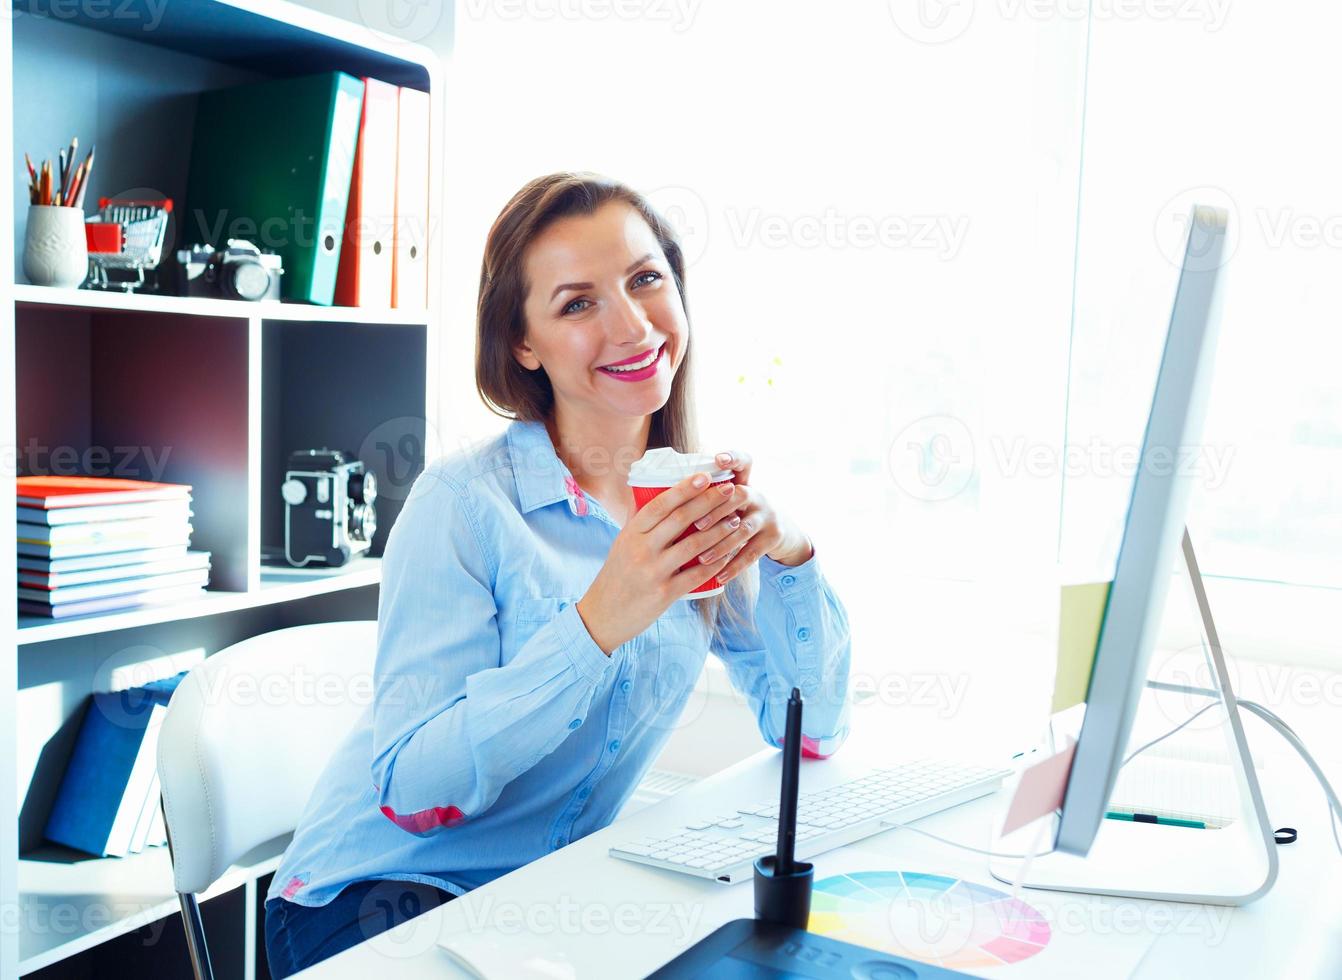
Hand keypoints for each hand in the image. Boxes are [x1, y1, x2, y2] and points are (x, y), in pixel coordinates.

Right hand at [575, 472, 745, 653]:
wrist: (603, 615)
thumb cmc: (617, 575)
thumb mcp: (623, 544)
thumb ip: (641, 523)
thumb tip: (658, 494)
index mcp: (631, 534)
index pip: (660, 504)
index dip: (684, 488)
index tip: (705, 476)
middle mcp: (641, 550)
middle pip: (680, 519)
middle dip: (709, 502)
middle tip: (730, 490)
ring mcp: (653, 572)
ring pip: (693, 545)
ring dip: (719, 531)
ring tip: (736, 519)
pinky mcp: (665, 594)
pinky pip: (697, 575)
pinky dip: (716, 563)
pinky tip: (729, 554)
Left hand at [689, 450, 813, 582]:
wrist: (778, 531)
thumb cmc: (737, 515)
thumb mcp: (727, 500)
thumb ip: (704, 496)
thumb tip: (660, 494)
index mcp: (742, 481)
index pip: (743, 461)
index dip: (733, 458)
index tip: (718, 459)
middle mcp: (756, 495)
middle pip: (739, 495)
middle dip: (717, 509)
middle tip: (696, 524)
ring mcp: (767, 516)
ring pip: (743, 529)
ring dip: (721, 544)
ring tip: (701, 558)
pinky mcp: (773, 537)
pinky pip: (752, 553)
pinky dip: (734, 566)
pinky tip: (720, 577)